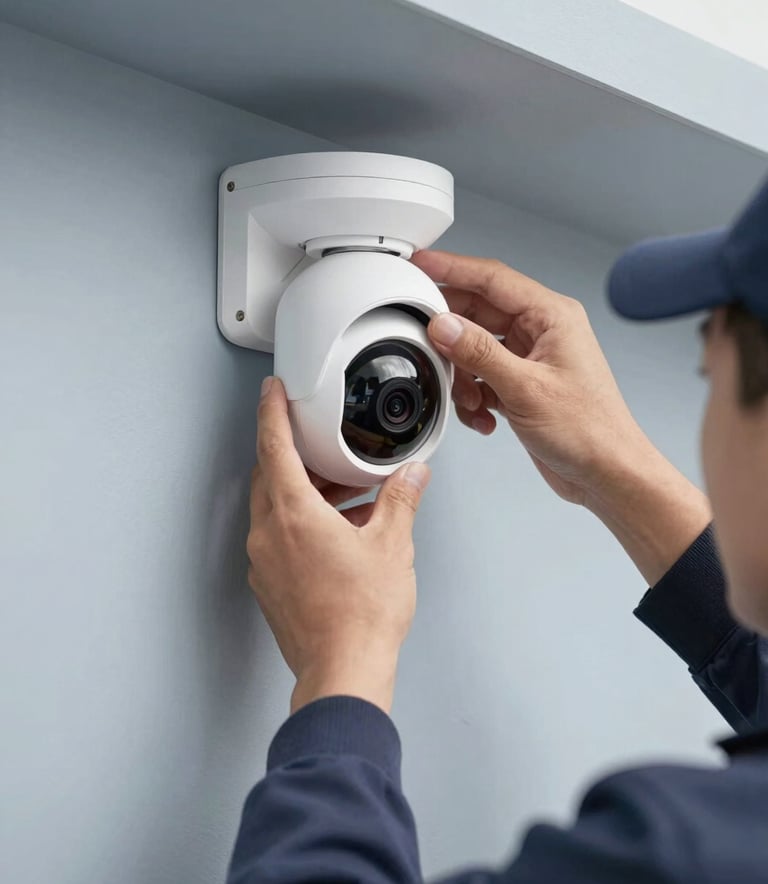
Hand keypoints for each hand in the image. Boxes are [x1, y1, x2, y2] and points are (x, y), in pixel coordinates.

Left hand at [247, 377, 430, 713]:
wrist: (343, 672)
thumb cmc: (362, 615)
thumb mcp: (392, 545)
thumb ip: (400, 500)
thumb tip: (411, 475)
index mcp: (293, 516)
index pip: (274, 447)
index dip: (271, 413)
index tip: (271, 392)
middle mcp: (270, 536)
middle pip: (271, 476)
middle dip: (295, 455)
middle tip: (321, 445)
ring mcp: (265, 563)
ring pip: (276, 508)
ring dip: (305, 492)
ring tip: (346, 494)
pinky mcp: (270, 585)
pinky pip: (279, 538)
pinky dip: (301, 522)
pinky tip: (338, 531)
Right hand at [411, 250, 710, 583]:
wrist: (606, 474)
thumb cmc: (589, 431)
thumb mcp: (526, 389)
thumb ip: (479, 353)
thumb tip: (443, 326)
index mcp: (551, 316)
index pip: (492, 279)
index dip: (451, 267)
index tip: (419, 264)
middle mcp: (541, 332)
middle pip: (477, 313)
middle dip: (452, 338)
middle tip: (427, 346)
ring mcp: (530, 358)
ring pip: (474, 349)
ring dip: (463, 376)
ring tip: (471, 400)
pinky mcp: (521, 384)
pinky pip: (481, 377)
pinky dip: (474, 397)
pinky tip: (484, 416)